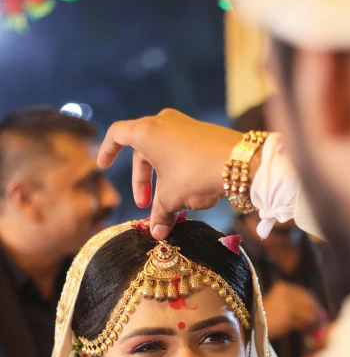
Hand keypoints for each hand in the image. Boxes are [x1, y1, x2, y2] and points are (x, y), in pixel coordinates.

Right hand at [97, 109, 243, 239]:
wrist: (240, 162)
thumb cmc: (194, 174)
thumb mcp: (171, 198)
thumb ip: (159, 215)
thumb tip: (157, 234)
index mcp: (146, 131)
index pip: (117, 135)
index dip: (107, 150)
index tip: (103, 166)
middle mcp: (163, 122)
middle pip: (143, 152)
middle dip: (143, 181)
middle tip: (146, 206)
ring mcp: (185, 126)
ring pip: (165, 154)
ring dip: (163, 181)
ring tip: (171, 205)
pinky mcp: (204, 134)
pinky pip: (183, 154)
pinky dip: (179, 173)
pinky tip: (190, 194)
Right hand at [263, 281, 320, 339]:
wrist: (250, 324)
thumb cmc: (262, 316)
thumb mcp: (277, 303)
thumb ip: (292, 303)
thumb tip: (314, 310)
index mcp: (282, 287)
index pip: (304, 293)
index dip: (312, 302)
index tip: (317, 310)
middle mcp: (285, 293)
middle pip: (307, 302)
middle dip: (314, 311)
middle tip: (320, 320)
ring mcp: (287, 304)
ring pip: (307, 312)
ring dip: (313, 320)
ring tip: (315, 326)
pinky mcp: (288, 317)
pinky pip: (302, 321)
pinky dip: (307, 326)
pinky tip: (308, 330)